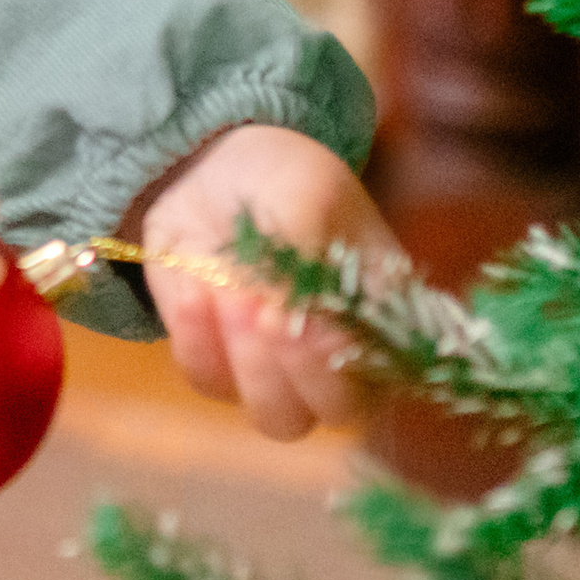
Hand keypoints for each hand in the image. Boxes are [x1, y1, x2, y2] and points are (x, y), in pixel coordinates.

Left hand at [136, 125, 397, 439]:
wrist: (212, 164)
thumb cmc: (283, 179)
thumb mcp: (306, 192)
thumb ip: (308, 252)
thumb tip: (293, 314)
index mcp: (381, 316)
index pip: (387, 370)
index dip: (350, 357)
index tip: (305, 319)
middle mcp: (336, 358)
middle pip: (335, 412)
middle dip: (298, 369)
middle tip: (265, 314)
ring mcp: (276, 368)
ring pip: (275, 415)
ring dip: (249, 362)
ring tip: (229, 295)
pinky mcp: (217, 361)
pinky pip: (208, 380)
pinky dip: (197, 339)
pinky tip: (192, 286)